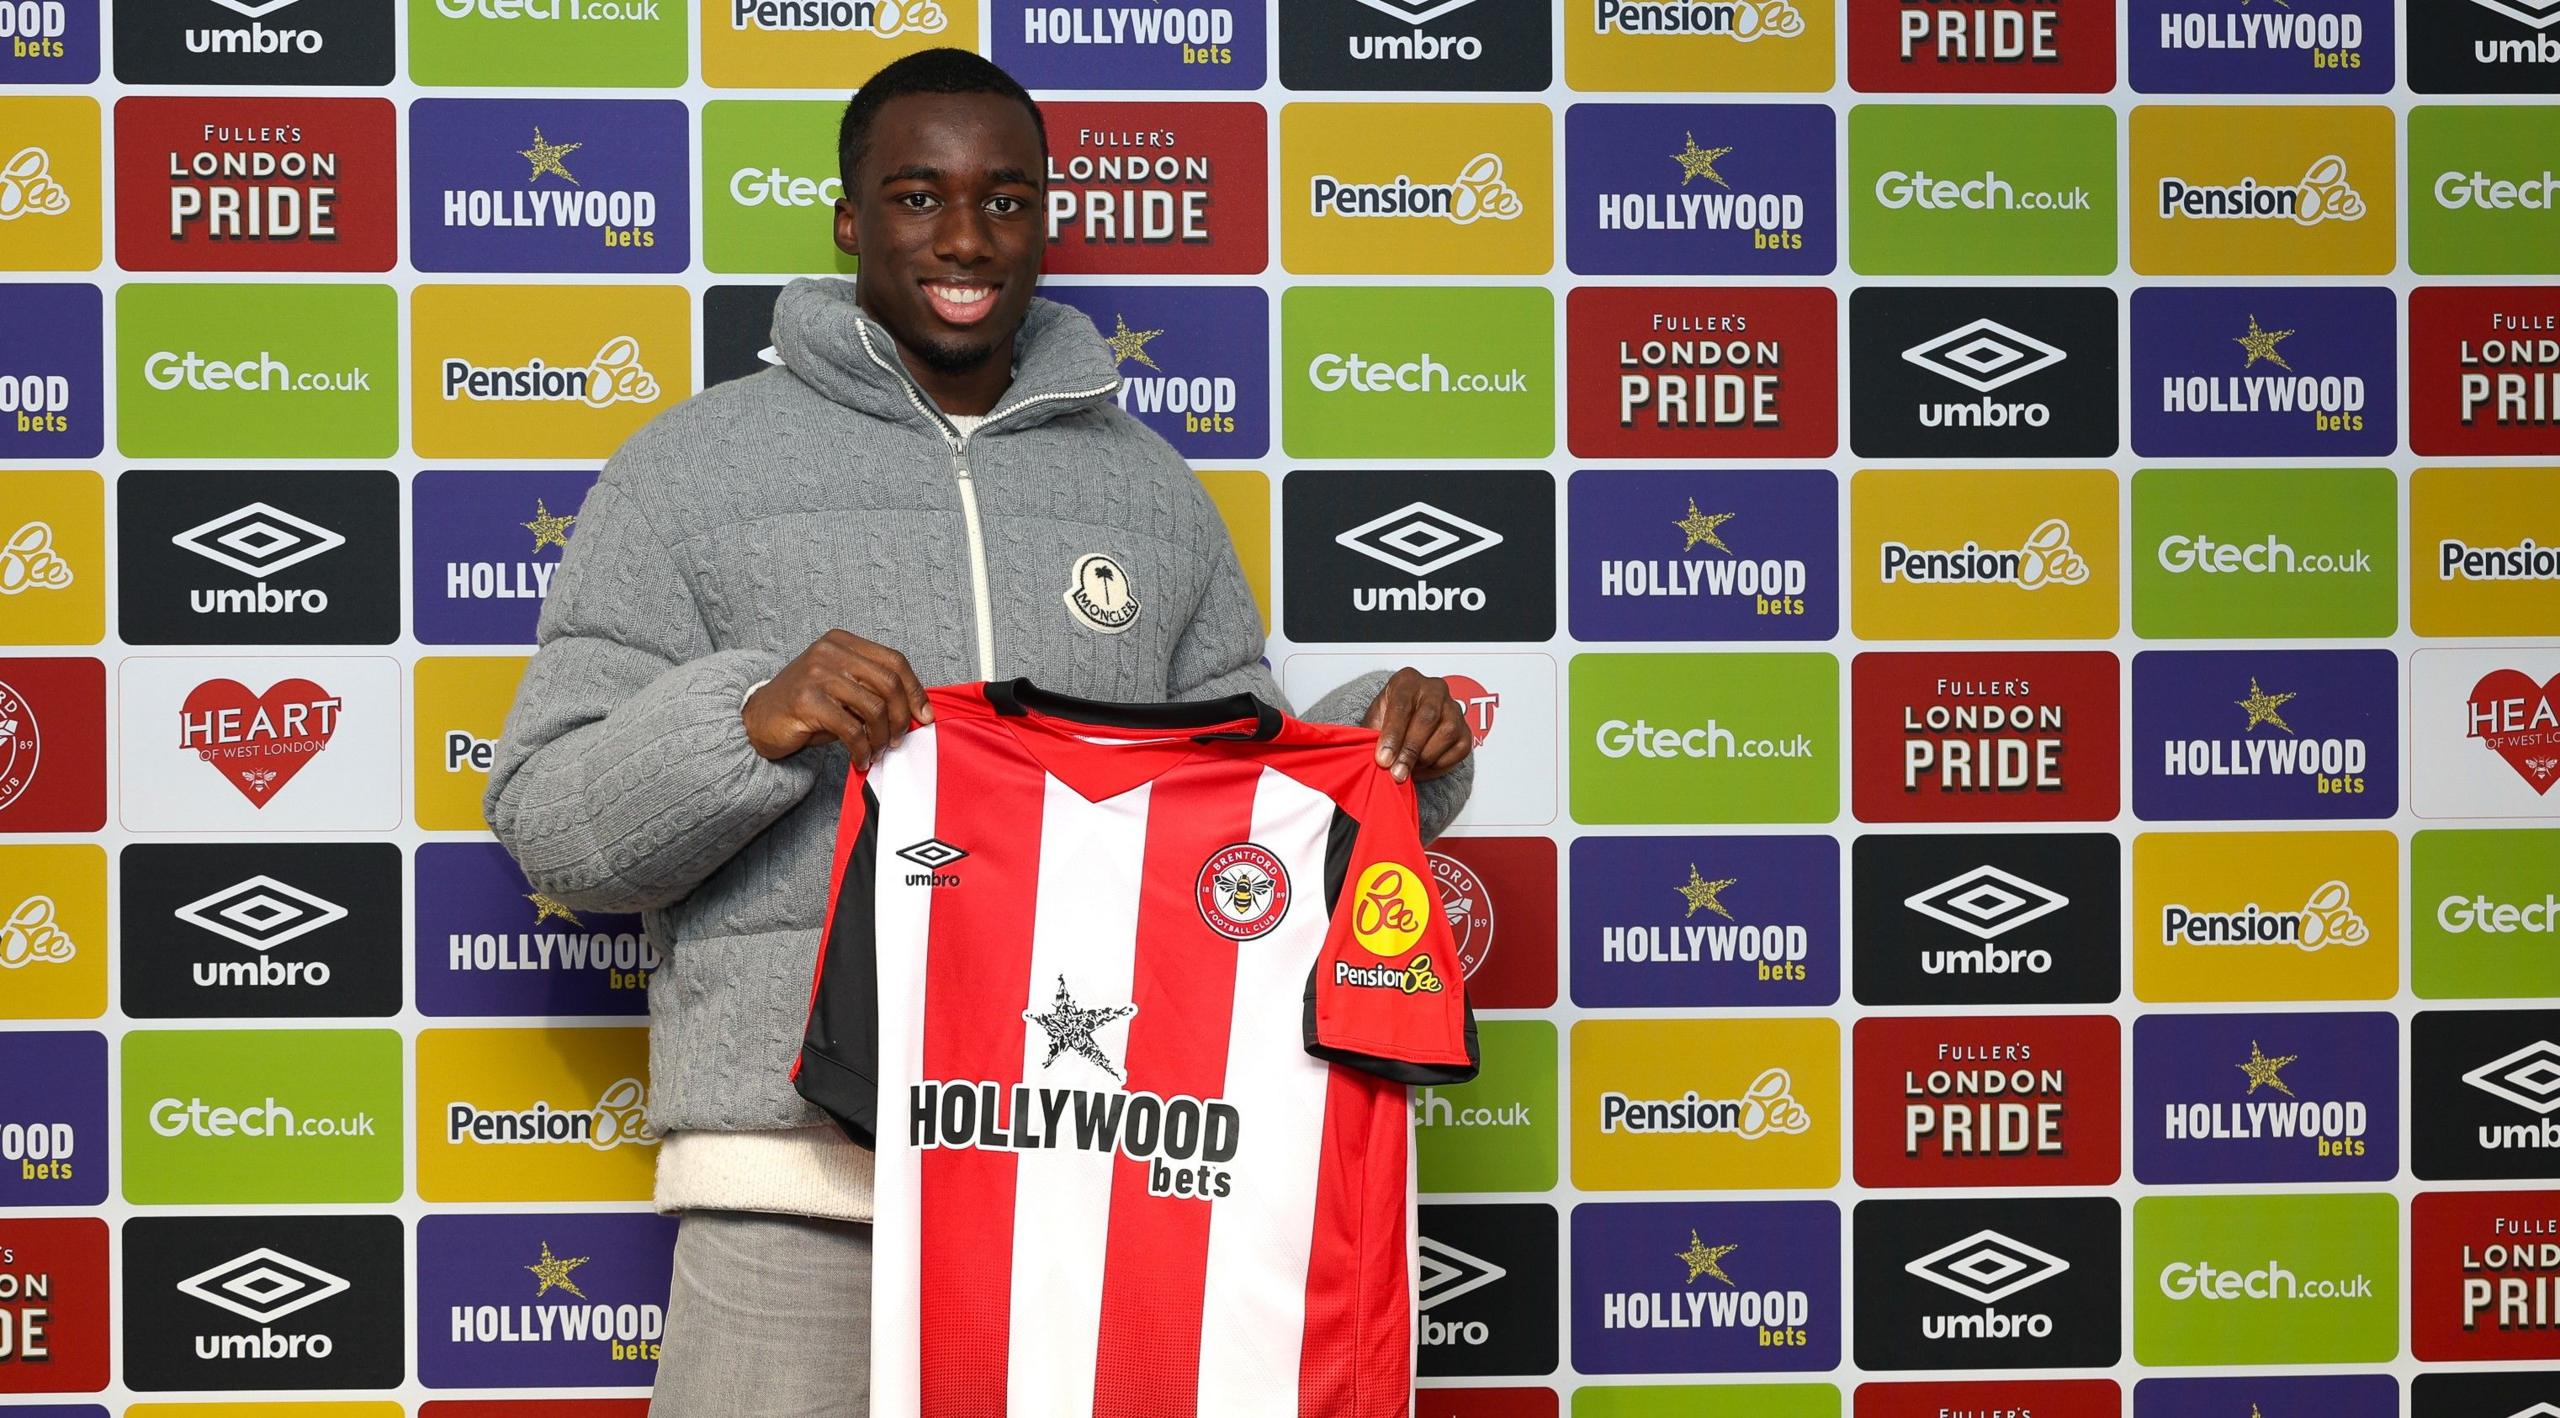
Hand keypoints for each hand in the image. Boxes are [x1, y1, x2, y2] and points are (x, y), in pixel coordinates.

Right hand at [743, 630, 932, 765]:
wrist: (758, 718)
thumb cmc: (806, 705)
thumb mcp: (842, 687)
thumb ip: (872, 689)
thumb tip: (915, 710)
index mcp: (843, 642)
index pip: (894, 661)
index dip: (915, 690)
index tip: (924, 716)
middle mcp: (830, 651)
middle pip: (889, 682)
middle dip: (901, 717)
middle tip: (897, 739)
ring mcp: (817, 673)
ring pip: (873, 707)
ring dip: (881, 737)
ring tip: (877, 750)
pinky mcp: (807, 700)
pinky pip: (851, 728)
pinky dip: (862, 749)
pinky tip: (860, 758)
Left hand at [1362, 667, 1471, 784]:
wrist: (1404, 725)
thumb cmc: (1387, 720)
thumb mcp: (1374, 722)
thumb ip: (1373, 738)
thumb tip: (1379, 761)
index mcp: (1407, 681)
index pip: (1402, 706)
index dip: (1392, 735)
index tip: (1383, 759)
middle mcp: (1434, 689)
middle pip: (1427, 718)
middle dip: (1410, 750)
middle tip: (1397, 773)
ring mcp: (1453, 708)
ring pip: (1446, 733)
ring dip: (1425, 758)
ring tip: (1408, 769)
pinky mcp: (1466, 729)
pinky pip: (1459, 749)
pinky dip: (1440, 764)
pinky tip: (1423, 767)